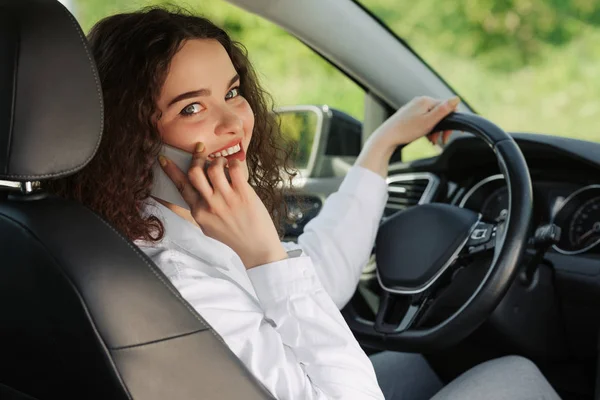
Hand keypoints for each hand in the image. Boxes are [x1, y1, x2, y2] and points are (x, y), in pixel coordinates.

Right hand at [158, 143, 287, 268]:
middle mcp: (210, 205)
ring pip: (214, 167)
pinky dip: (233, 163)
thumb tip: (197, 189)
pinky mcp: (244, 194)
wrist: (256, 248)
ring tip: (223, 163)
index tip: (164, 158)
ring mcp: (227, 199)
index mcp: (199, 212)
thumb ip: (201, 209)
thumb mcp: (208, 226)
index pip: (181, 186)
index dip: (171, 170)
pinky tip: (235, 168)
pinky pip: (235, 169)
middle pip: (195, 172)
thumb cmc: (233, 236)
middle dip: (197, 158)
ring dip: (217, 160)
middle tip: (202, 151)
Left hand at [356, 96, 459, 177]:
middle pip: (439, 113)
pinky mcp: (409, 115)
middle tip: (441, 141)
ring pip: (432, 118)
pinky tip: (426, 138)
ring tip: (432, 141)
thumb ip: (443, 110)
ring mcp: (414, 108)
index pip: (447, 107)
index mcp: (426, 101)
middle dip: (442, 128)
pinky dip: (427, 129)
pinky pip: (423, 120)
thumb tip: (457, 99)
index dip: (452, 121)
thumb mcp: (428, 121)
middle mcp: (420, 101)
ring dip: (435, 130)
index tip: (451, 134)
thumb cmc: (406, 130)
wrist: (386, 137)